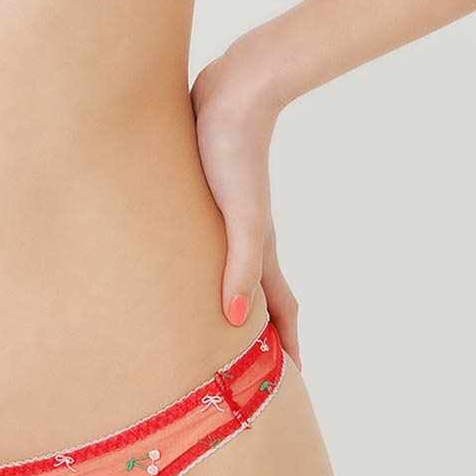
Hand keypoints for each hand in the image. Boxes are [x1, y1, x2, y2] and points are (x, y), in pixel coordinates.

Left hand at [190, 46, 301, 369]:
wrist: (231, 91)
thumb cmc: (231, 152)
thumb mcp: (239, 215)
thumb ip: (239, 265)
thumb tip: (236, 321)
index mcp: (258, 247)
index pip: (279, 310)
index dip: (285, 347)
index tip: (289, 384)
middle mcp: (245, 235)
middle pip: (259, 295)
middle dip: (262, 333)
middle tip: (254, 368)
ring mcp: (226, 214)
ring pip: (234, 268)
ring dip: (236, 299)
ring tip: (221, 327)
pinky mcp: (204, 191)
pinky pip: (208, 242)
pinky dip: (208, 264)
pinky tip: (186, 264)